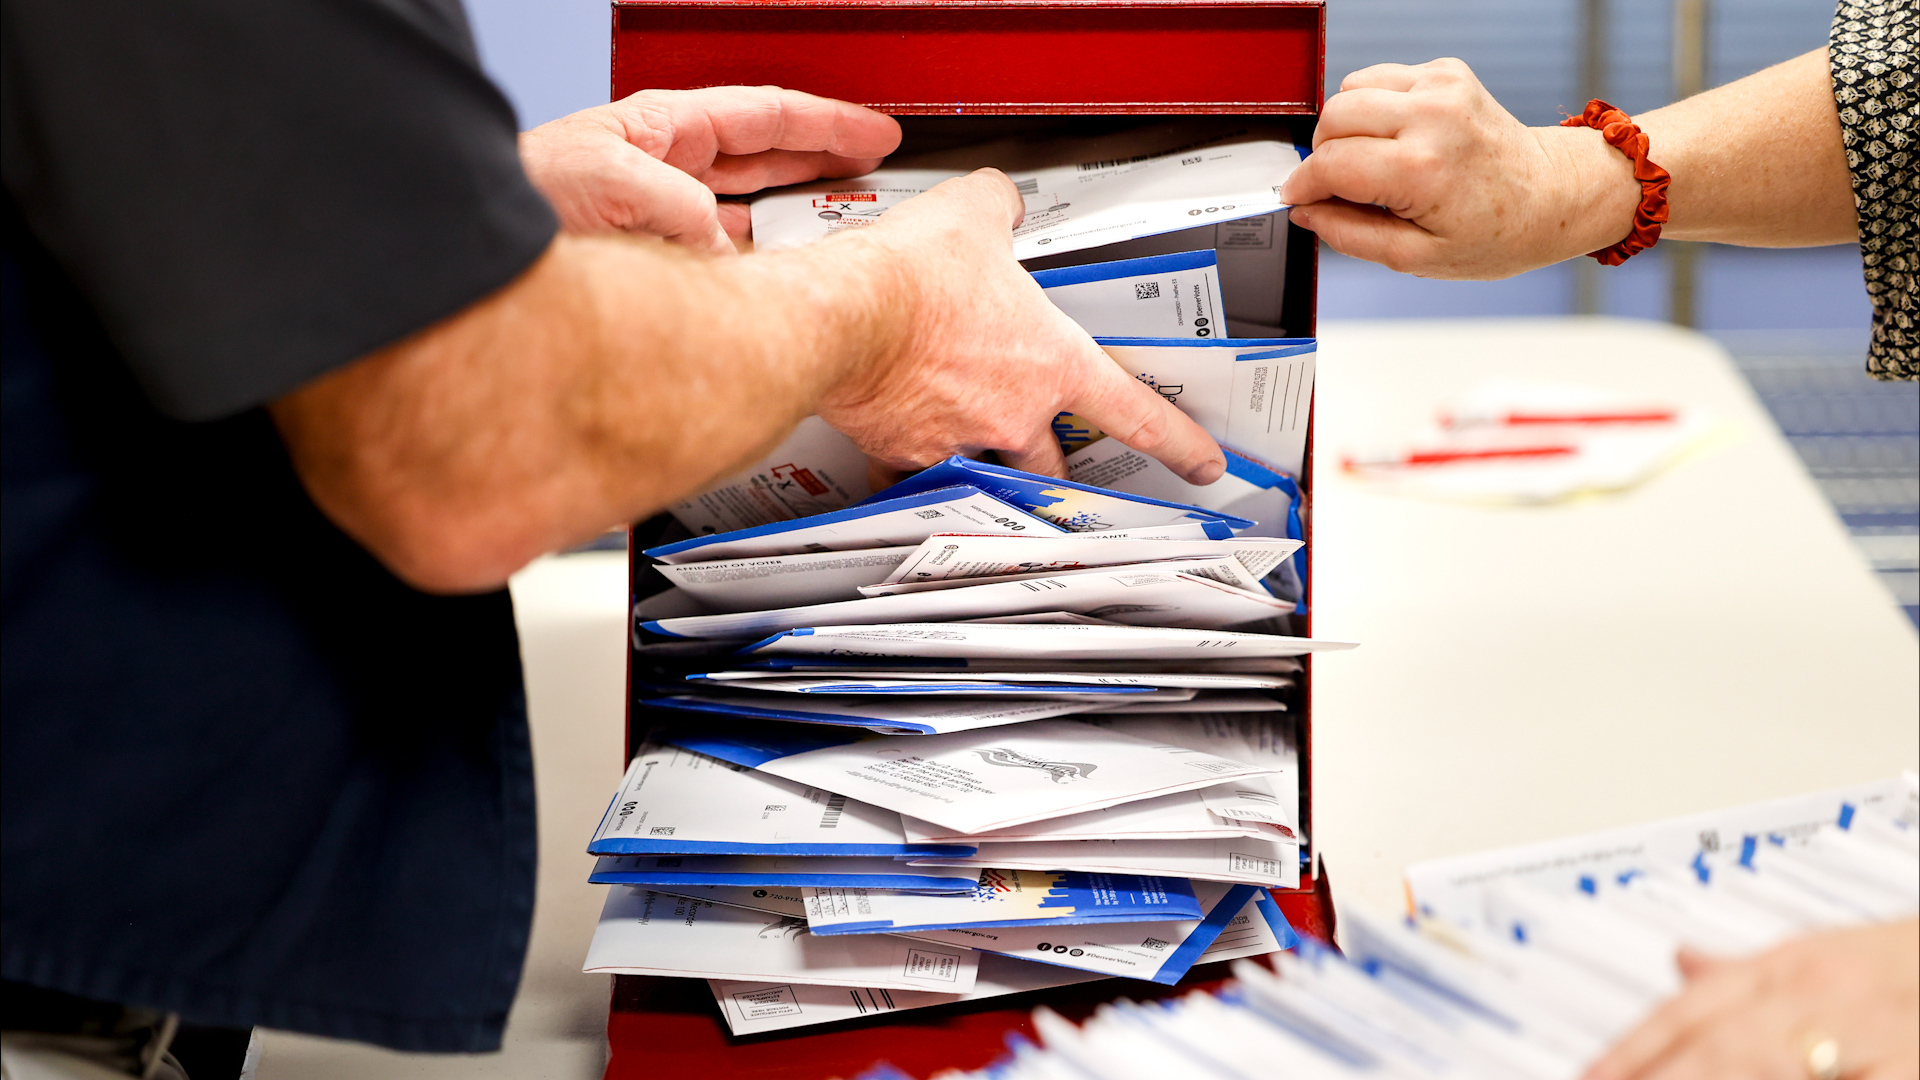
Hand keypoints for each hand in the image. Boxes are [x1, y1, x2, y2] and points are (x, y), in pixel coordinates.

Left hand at [519, 86, 900, 253]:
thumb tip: (723, 250)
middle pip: (765, 156)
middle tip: (875, 170)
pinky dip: (755, 270)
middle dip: (823, 160)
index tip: (876, 133)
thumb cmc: (517, 198)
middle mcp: (665, 169)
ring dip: (795, 218)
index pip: (764, 115)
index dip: (827, 122)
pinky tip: (776, 282)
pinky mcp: (651, 265)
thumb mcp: (607, 180)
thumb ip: (679, 207)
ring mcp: (660, 216)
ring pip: (749, 210)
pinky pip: (722, 264)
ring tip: (840, 224)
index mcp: (661, 130)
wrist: (471, 261)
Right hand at [817, 170, 1226, 483]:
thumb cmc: (910, 278)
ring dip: (981, 463)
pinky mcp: (901, 451)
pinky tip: (897, 436)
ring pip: (984, 471)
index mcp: (1050, 363)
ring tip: (967, 448)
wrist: (841, 318)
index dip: (1178, 443)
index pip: (1135, 413)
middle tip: (1053, 458)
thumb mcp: (973, 214)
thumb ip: (998, 209)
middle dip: (1054, 462)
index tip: (1199, 465)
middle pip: (1053, 463)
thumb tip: (997, 204)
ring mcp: (956, 439)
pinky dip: (906, 459)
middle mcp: (1010, 413)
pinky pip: (911, 471)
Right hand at [1278, 58, 1638, 279]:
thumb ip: (1349, 234)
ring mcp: (1442, 86)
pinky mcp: (1447, 72)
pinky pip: (1381, 79)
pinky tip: (1396, 137)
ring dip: (1346, 126)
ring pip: (1350, 89)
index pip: (1330, 164)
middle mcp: (1432, 116)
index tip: (1297, 198)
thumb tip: (1307, 213)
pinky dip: (1375, 108)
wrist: (1552, 195)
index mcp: (1422, 168)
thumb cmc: (1498, 232)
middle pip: (1333, 117)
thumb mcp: (1415, 257)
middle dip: (1322, 153)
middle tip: (1338, 186)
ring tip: (1370, 160)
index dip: (1303, 185)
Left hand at [1584, 919, 1919, 1079]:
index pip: (1691, 1010)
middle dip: (1664, 1078)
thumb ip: (1748, 973)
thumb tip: (1681, 961)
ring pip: (1771, 1072)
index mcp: (1792, 967)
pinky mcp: (1914, 1068)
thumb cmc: (1905, 967)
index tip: (1590, 1077)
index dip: (1632, 1049)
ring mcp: (1875, 1039)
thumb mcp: (1825, 957)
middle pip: (1723, 1050)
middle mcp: (1825, 999)